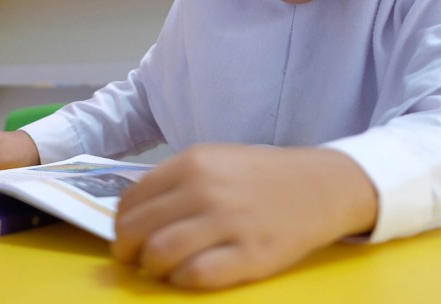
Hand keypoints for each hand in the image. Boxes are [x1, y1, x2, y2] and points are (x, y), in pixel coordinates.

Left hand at [112, 144, 377, 289]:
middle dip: (127, 251)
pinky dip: (182, 280)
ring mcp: (229, 223)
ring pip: (160, 254)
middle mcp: (206, 190)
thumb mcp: (215, 161)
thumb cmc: (260, 176)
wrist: (319, 186)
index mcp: (193, 163)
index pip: (131, 200)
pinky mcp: (250, 255)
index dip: (121, 225)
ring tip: (162, 268)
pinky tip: (189, 274)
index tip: (126, 236)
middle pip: (137, 230)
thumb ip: (175, 182)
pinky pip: (195, 276)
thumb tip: (132, 214)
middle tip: (136, 259)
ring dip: (152, 268)